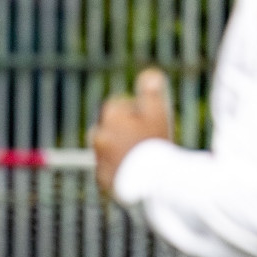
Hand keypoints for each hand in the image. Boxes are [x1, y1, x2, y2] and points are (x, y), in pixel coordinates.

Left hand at [91, 68, 172, 196]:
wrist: (149, 181)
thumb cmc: (155, 142)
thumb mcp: (158, 112)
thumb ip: (152, 91)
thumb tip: (149, 74)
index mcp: (110, 116)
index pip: (117, 105)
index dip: (133, 111)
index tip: (146, 120)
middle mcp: (99, 136)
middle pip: (109, 126)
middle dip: (122, 129)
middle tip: (143, 137)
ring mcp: (98, 158)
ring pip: (107, 148)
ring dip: (118, 149)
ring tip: (139, 155)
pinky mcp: (101, 179)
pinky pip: (108, 169)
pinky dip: (117, 168)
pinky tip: (134, 171)